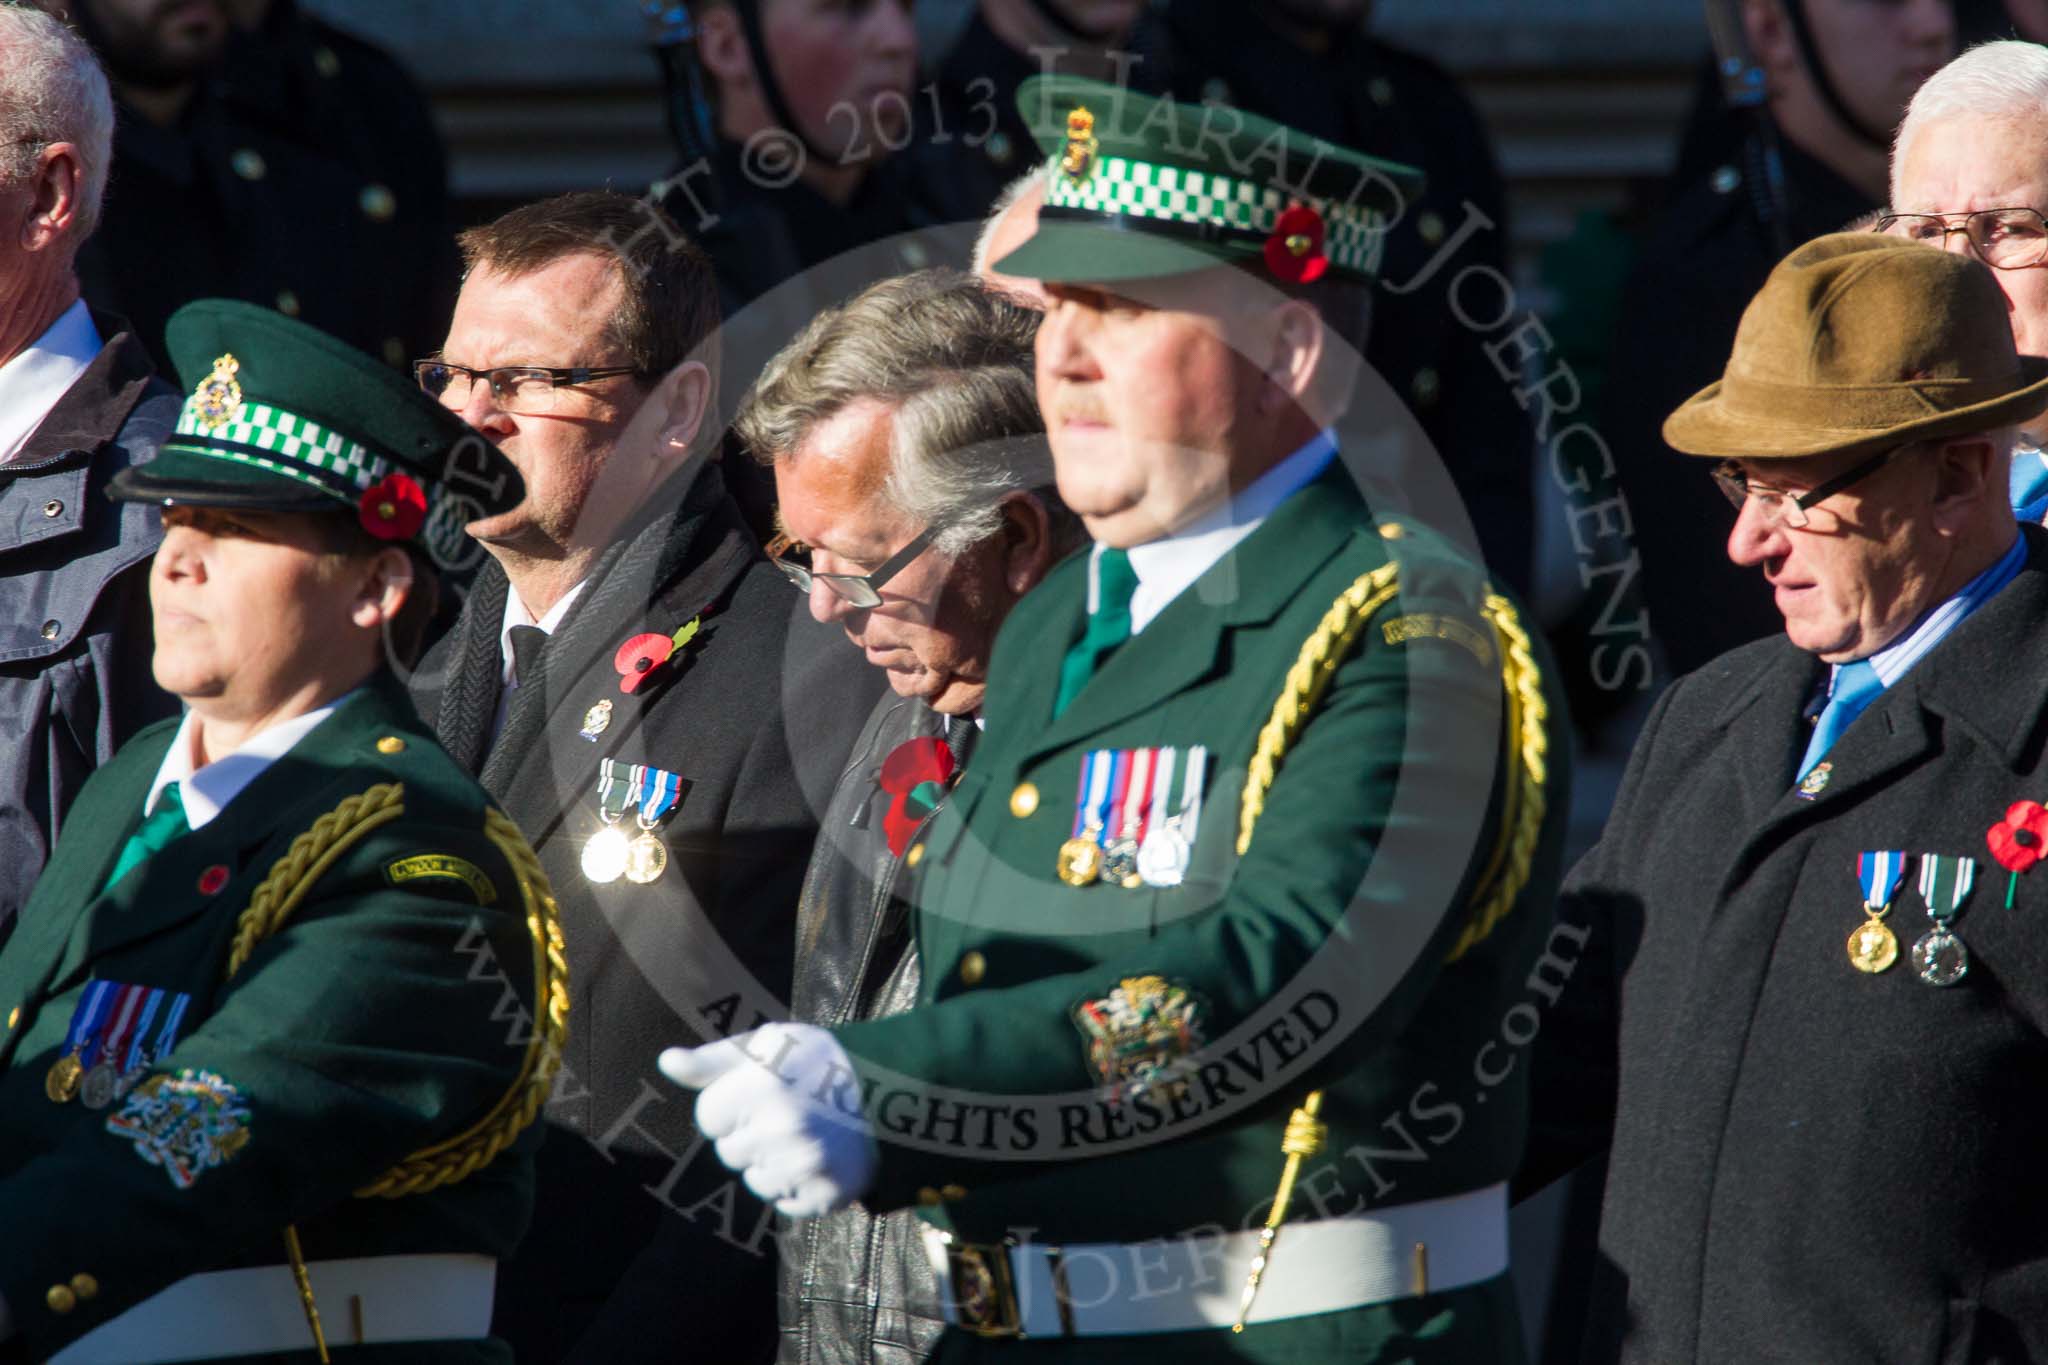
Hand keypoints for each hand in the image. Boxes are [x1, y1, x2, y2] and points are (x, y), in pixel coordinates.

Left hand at [658, 1023, 875, 1217]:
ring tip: (804, 1135)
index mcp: (759, 1086)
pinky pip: (785, 1204)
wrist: (894, 1089)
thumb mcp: (768, 1043)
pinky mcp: (825, 1194)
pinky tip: (818, 1159)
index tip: (762, 1092)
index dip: (730, 1103)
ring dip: (771, 1164)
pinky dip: (796, 1188)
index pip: (708, 1118)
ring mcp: (803, 1165)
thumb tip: (666, 1062)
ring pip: (754, 1181)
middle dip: (749, 1134)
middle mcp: (779, 1129)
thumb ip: (714, 1059)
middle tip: (788, 1113)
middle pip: (728, 1152)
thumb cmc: (821, 1060)